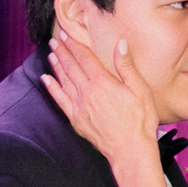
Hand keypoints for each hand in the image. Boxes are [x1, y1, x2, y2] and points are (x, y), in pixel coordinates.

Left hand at [42, 34, 158, 172]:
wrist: (130, 150)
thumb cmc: (140, 121)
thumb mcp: (140, 90)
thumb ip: (127, 66)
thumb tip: (120, 44)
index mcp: (103, 82)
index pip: (84, 58)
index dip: (74, 45)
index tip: (66, 35)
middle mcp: (87, 92)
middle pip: (71, 67)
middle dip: (62, 52)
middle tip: (55, 41)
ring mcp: (79, 106)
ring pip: (64, 81)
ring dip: (56, 66)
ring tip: (51, 54)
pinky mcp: (76, 119)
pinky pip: (60, 100)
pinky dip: (52, 88)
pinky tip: (47, 79)